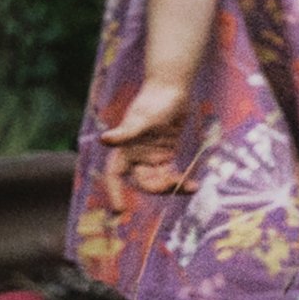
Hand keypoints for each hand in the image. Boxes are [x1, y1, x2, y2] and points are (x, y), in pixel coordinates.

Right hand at [98, 81, 195, 211]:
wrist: (172, 89)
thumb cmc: (153, 101)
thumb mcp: (141, 118)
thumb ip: (126, 133)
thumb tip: (104, 140)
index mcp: (125, 149)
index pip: (115, 175)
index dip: (115, 192)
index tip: (120, 210)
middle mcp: (136, 155)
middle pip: (143, 181)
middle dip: (158, 188)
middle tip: (176, 184)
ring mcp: (152, 156)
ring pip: (159, 180)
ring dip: (172, 186)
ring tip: (191, 187)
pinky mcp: (167, 153)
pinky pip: (171, 173)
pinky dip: (181, 180)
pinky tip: (194, 185)